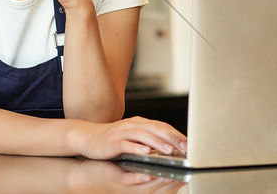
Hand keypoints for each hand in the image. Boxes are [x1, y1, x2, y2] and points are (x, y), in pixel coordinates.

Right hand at [73, 117, 187, 160]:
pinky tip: (145, 152)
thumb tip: (169, 146)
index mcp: (139, 123)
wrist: (88, 137)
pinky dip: (136, 147)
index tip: (189, 144)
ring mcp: (122, 132)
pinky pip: (126, 143)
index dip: (176, 134)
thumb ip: (149, 139)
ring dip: (157, 142)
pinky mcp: (113, 141)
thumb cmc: (111, 139)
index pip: (162, 126)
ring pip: (143, 135)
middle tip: (184, 147)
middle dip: (171, 137)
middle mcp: (132, 125)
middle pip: (155, 128)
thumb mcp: (133, 136)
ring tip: (169, 150)